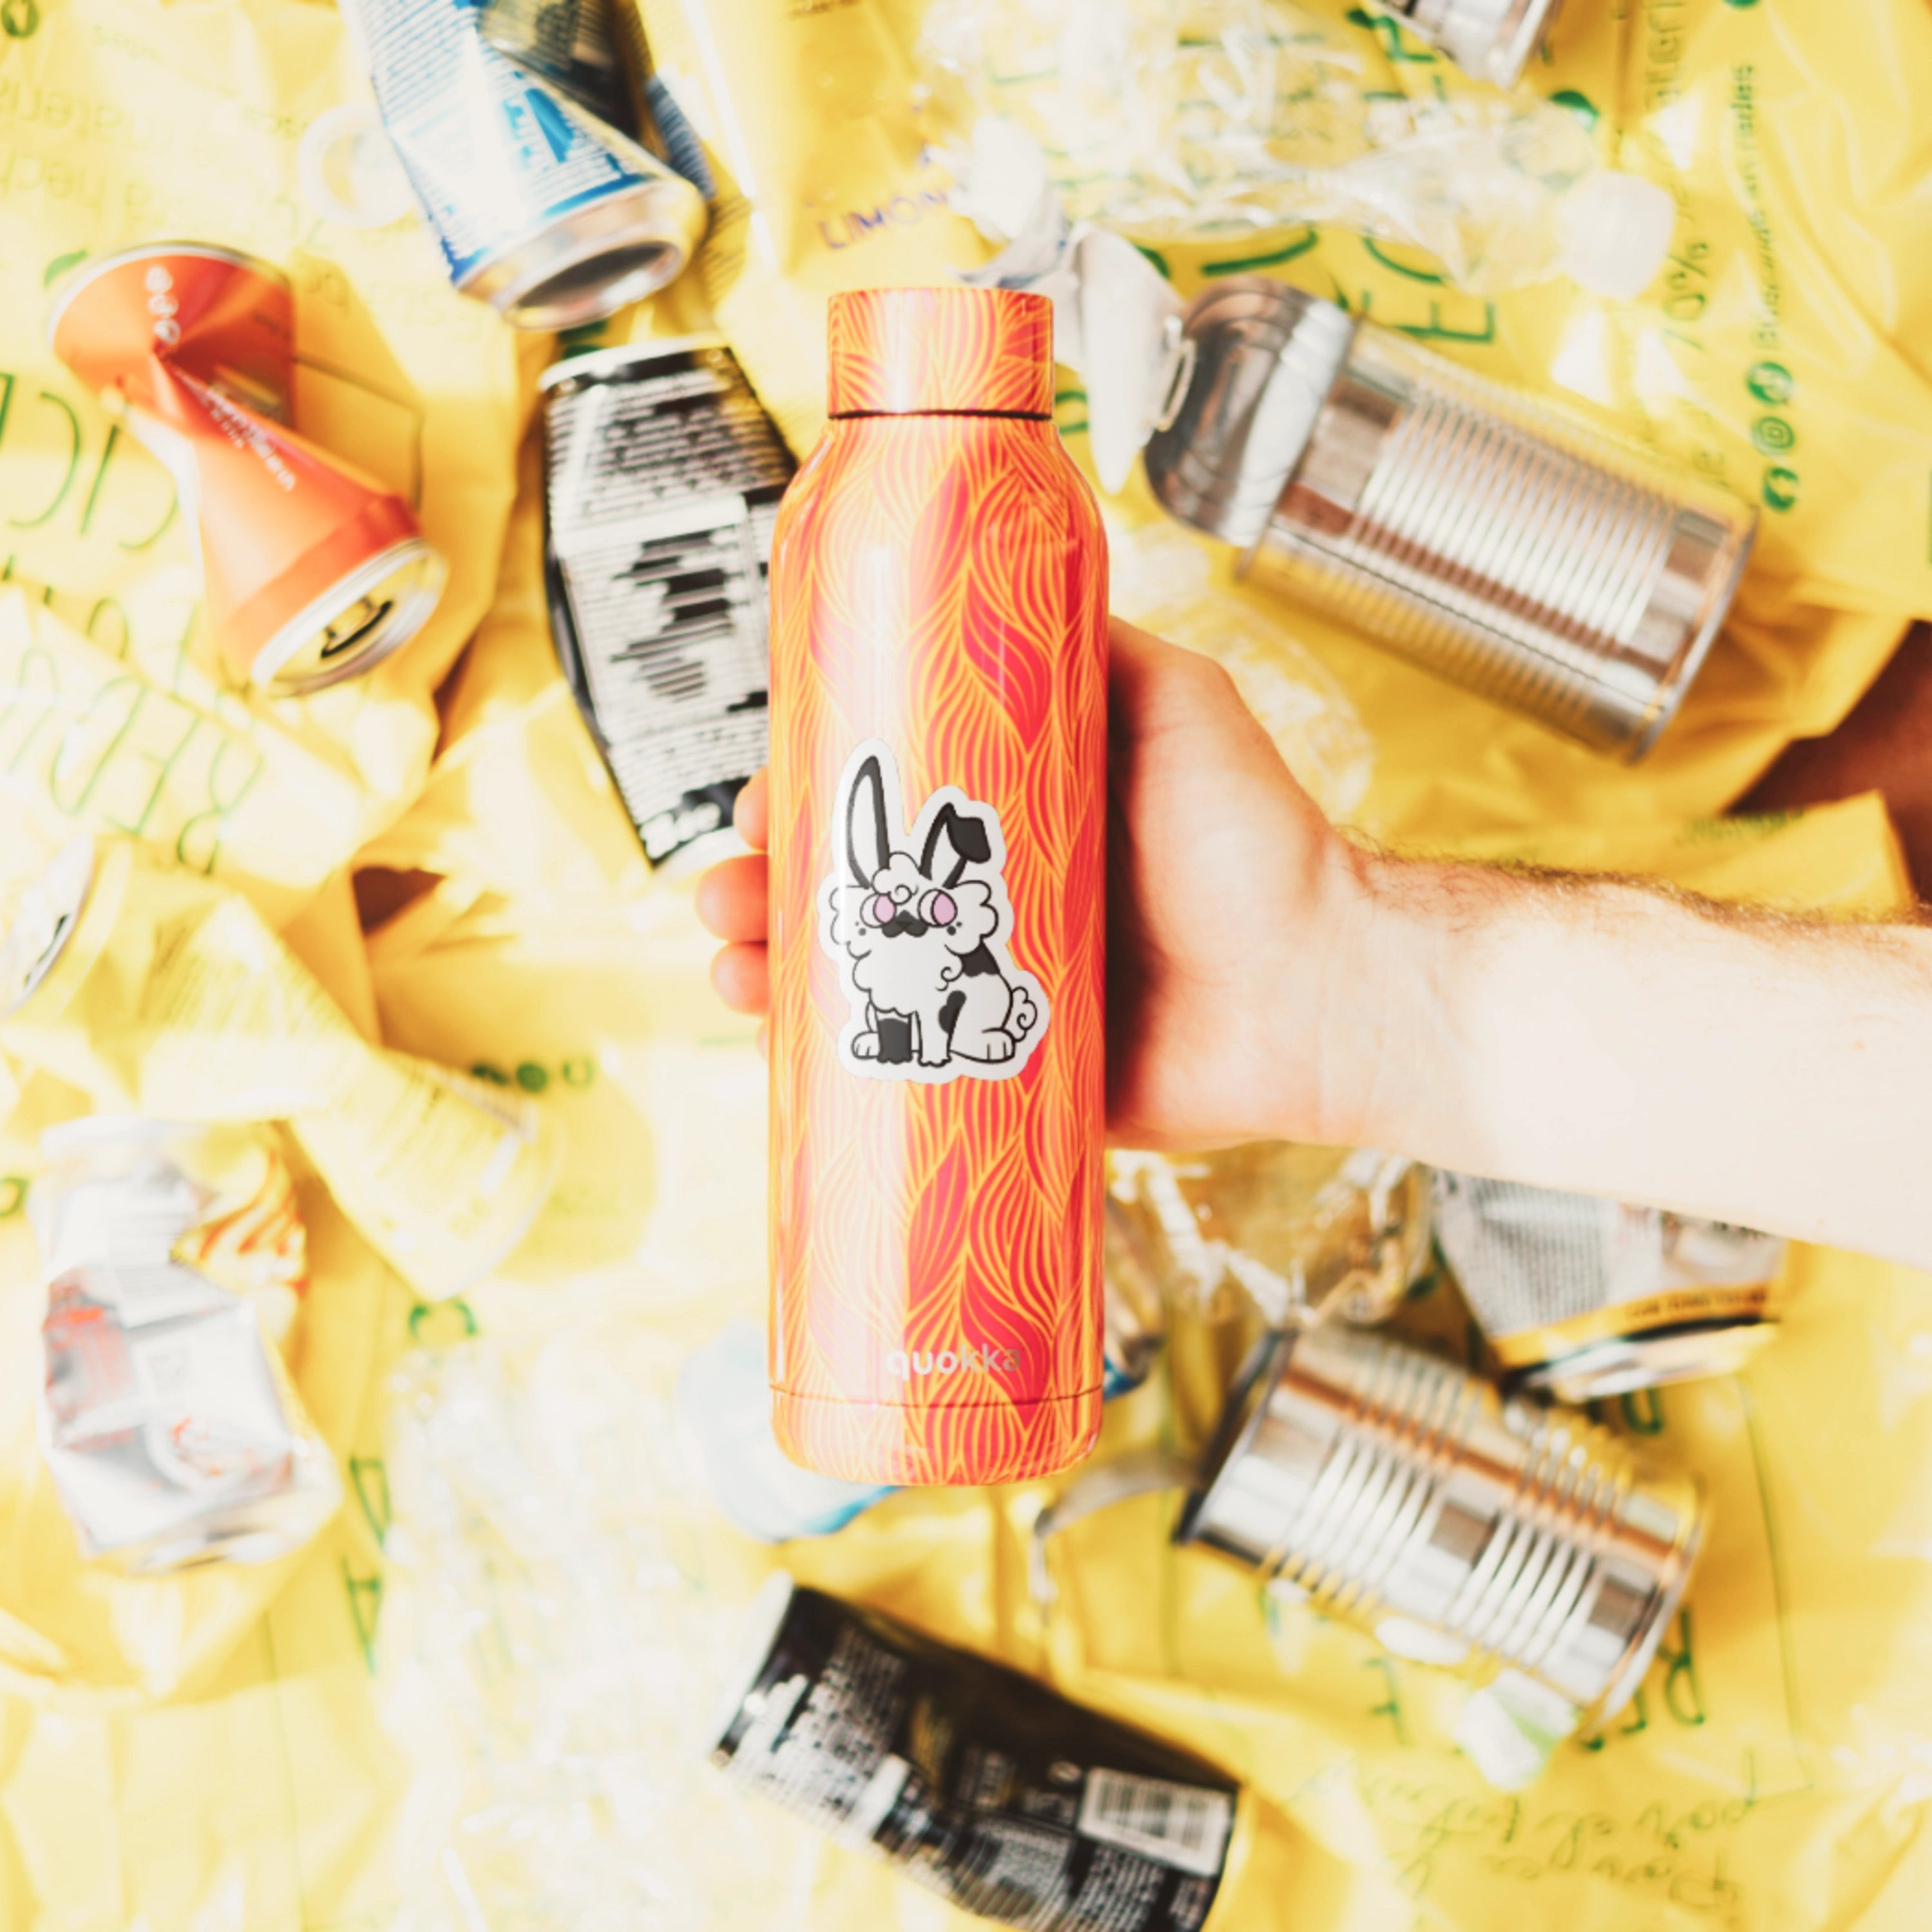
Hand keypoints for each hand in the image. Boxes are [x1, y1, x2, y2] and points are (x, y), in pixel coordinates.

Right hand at [696, 617, 1377, 1149]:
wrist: (1312, 985)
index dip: (810, 796)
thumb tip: (1004, 582)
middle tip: (734, 882)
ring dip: (771, 967)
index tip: (765, 793)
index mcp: (1012, 823)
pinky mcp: (1004, 1071)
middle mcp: (990, 905)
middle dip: (766, 885)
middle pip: (846, 894)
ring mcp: (990, 992)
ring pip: (853, 982)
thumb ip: (1093, 652)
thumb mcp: (1172, 704)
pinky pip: (901, 1070)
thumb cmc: (1255, 844)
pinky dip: (830, 1061)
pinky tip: (782, 1039)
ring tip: (735, 958)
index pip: (884, 803)